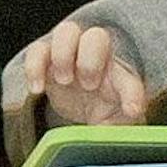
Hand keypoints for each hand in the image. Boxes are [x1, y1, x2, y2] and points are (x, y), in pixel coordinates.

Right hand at [22, 20, 147, 126]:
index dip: (132, 94)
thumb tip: (115, 135)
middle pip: (96, 37)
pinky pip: (37, 50)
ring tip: (64, 81)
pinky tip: (38, 89)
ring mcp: (70, 55)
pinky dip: (34, 66)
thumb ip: (119, 131)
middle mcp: (97, 58)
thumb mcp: (115, 127)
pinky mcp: (46, 61)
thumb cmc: (105, 114)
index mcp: (121, 78)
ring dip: (63, 54)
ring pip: (67, 31)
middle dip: (90, 61)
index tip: (131, 111)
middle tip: (88, 86)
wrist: (82, 115)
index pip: (130, 80)